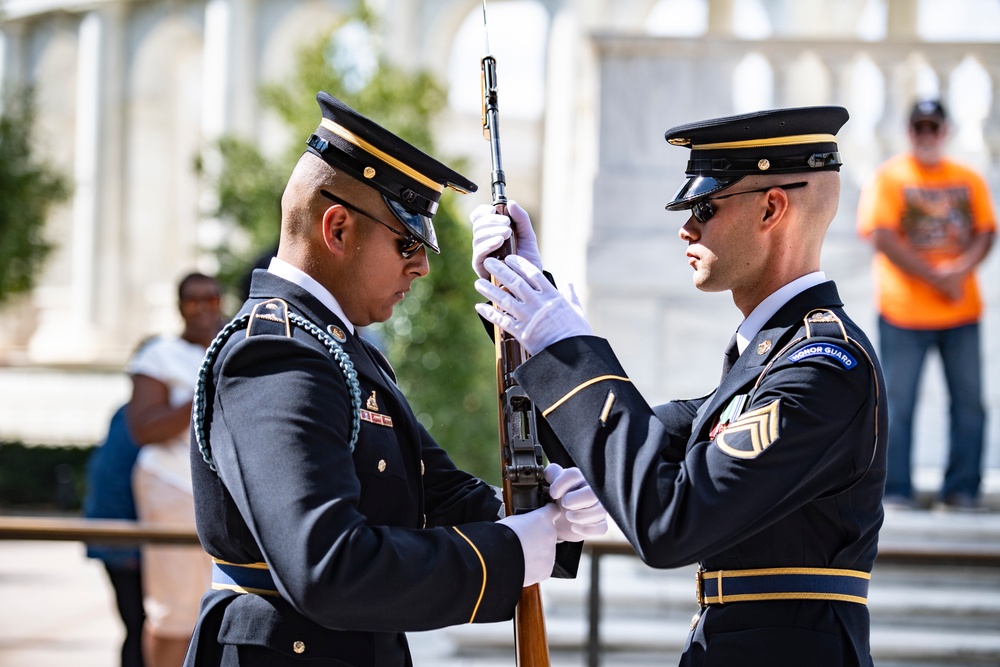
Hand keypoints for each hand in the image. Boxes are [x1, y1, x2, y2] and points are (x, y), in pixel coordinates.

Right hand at [470, 200, 541, 279]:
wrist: (530, 281)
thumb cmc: (527, 259)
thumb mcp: (528, 235)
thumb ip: (521, 219)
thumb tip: (511, 203)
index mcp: (492, 232)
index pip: (478, 217)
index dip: (482, 211)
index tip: (493, 209)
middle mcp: (484, 242)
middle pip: (477, 225)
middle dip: (491, 220)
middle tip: (507, 223)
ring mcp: (481, 254)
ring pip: (477, 237)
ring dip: (492, 231)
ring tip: (508, 233)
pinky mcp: (480, 267)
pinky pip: (479, 252)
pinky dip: (488, 244)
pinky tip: (499, 241)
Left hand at [474, 255, 591, 354]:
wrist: (571, 356)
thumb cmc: (577, 334)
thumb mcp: (577, 311)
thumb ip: (571, 296)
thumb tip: (569, 284)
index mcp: (552, 296)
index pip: (533, 274)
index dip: (520, 264)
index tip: (509, 258)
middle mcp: (537, 304)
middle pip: (515, 283)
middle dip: (500, 271)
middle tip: (488, 263)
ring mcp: (528, 318)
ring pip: (505, 300)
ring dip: (490, 291)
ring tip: (478, 283)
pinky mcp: (521, 333)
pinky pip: (502, 321)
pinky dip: (490, 314)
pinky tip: (479, 307)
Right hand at [499, 503, 559, 586]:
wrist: (498, 557)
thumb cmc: (501, 536)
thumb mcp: (513, 520)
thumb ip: (525, 521)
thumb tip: (524, 525)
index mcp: (542, 518)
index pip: (553, 510)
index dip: (548, 514)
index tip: (544, 518)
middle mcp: (550, 534)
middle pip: (549, 534)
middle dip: (539, 538)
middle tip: (525, 542)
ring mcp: (550, 553)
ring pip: (546, 552)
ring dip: (538, 553)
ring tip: (521, 555)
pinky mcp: (546, 569)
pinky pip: (543, 567)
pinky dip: (535, 567)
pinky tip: (523, 564)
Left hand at [544, 464, 607, 540]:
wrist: (560, 519)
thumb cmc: (557, 498)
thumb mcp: (551, 484)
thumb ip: (550, 474)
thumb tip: (548, 472)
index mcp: (579, 478)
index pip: (575, 475)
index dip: (561, 484)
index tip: (553, 493)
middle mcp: (592, 491)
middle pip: (591, 493)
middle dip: (575, 500)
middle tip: (564, 504)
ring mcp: (599, 507)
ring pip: (599, 511)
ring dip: (580, 516)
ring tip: (568, 516)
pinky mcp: (600, 523)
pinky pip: (602, 527)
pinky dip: (586, 529)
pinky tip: (574, 527)